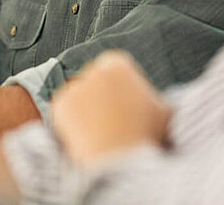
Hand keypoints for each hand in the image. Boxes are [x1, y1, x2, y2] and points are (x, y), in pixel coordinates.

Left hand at [51, 51, 169, 166]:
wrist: (119, 159)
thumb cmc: (146, 135)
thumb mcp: (165, 112)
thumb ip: (158, 100)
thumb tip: (159, 101)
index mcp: (118, 64)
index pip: (115, 69)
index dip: (122, 89)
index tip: (126, 107)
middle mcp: (92, 69)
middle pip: (95, 82)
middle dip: (101, 98)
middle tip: (110, 122)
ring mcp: (73, 86)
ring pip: (80, 98)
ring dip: (86, 111)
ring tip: (100, 133)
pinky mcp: (58, 105)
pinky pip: (64, 113)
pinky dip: (71, 124)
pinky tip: (84, 137)